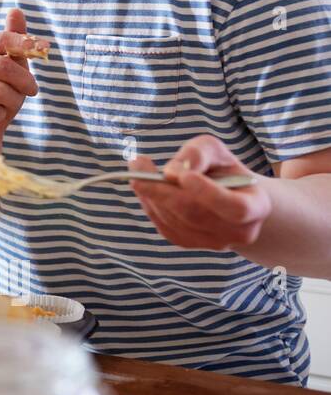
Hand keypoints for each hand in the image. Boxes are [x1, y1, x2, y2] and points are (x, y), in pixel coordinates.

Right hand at [0, 8, 46, 153]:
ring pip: (0, 91)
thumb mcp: (12, 68)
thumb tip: (15, 10)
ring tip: (8, 105)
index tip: (45, 48)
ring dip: (13, 101)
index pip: (1, 39)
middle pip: (3, 66)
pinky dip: (1, 115)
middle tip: (32, 90)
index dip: (25, 43)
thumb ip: (14, 41)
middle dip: (24, 80)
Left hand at [129, 135, 270, 250]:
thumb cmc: (220, 168)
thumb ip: (198, 154)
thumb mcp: (214, 151)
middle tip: (138, 166)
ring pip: (176, 220)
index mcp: (256, 206)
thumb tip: (172, 172)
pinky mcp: (189, 243)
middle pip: (196, 214)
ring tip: (138, 170)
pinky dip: (150, 205)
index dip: (209, 194)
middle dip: (163, 189)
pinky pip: (165, 226)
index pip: (235, 208)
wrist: (221, 191)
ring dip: (151, 194)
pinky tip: (145, 187)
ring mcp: (214, 242)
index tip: (185, 176)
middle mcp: (239, 231)